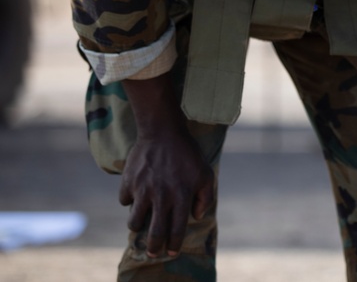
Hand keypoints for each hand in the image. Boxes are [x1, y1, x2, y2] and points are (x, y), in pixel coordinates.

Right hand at [119, 128, 213, 257]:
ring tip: (142, 224)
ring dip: (138, 226)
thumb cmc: (187, 154)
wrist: (163, 131)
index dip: (173, 245)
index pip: (176, 229)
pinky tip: (136, 196)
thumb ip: (205, 197)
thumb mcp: (205, 173)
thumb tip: (196, 216)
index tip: (171, 252)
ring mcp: (142, 190)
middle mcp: (161, 197)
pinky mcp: (128, 182)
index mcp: (181, 197)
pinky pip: (124, 200)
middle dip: (153, 247)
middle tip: (152, 253)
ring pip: (134, 221)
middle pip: (154, 232)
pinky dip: (129, 201)